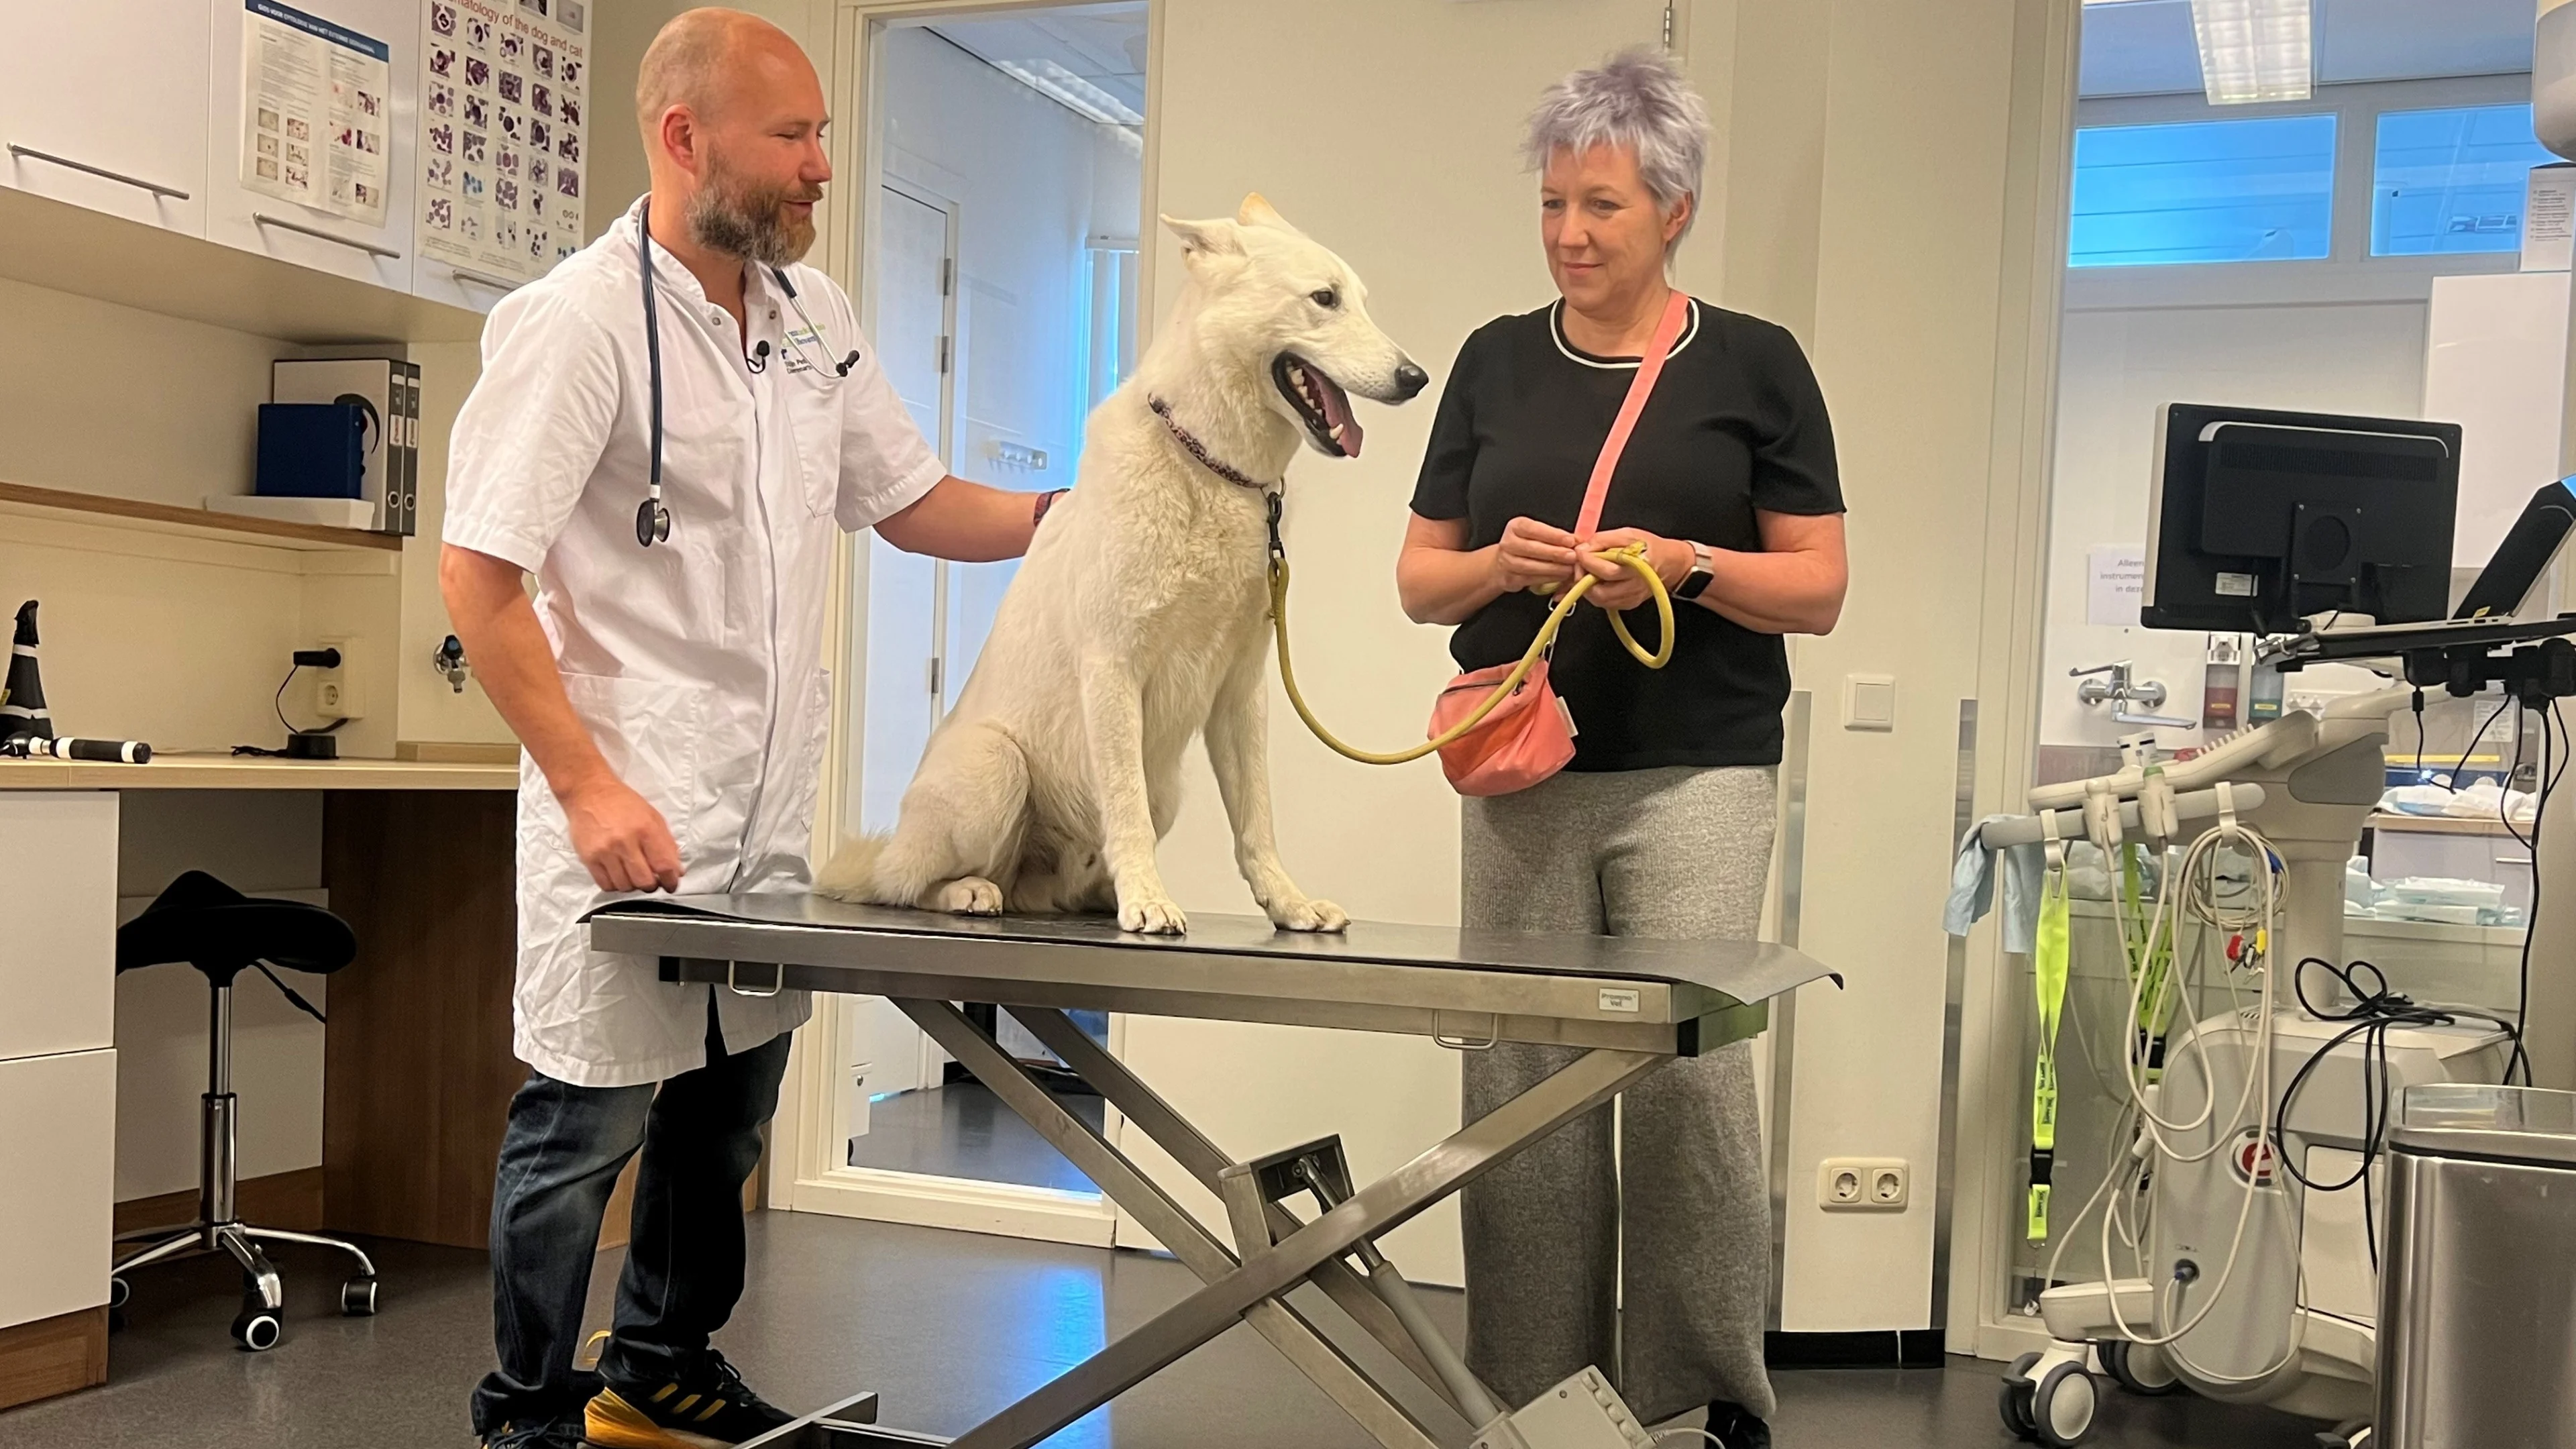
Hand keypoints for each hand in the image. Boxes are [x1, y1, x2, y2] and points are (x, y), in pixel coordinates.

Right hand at [560, 775, 681, 893]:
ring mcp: (605, 851)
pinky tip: (618, 875)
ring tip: (633, 875)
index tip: (671, 884)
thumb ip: (667, 844)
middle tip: (651, 880)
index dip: (671, 880)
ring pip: (625, 886)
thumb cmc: (624, 804)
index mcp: (646, 829)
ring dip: (633, 885)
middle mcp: (625, 842)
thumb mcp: (653, 817)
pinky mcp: (588, 858)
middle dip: (652, 885)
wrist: (590, 793)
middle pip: (644, 881)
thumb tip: (677, 871)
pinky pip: (605, 885)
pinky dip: (615, 885)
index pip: (664, 865)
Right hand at [1490, 516, 1580, 594]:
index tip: (1570, 540)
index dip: (1553, 535)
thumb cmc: (1527, 545)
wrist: (1506, 563)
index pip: (1534, 529)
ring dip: (1553, 568)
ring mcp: (1507, 562)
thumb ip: (1556, 536)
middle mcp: (1508, 543)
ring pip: (1531, 566)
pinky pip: (1531, 579)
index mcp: (1516, 527)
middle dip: (1555, 553)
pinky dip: (1548, 578)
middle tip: (1573, 556)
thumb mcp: (1539, 534)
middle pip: (1532, 548)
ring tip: (1569, 568)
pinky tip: (1561, 576)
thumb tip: (1578, 540)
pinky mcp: (1510, 578)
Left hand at [1576, 528, 1691, 611]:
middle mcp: (1635, 586)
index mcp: (1637, 566)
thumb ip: (1603, 539)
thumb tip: (1582, 548)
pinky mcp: (1628, 604)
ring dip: (1587, 587)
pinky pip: (1605, 603)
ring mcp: (1631, 598)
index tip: (1579, 552)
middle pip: (1600, 592)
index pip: (1607, 571)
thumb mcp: (1627, 534)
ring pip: (1600, 600)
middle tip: (1580, 564)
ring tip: (1588, 571)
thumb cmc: (1649, 547)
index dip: (1588, 561)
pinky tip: (1596, 580)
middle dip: (1583, 578)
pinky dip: (1595, 593)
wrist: (1669, 563)